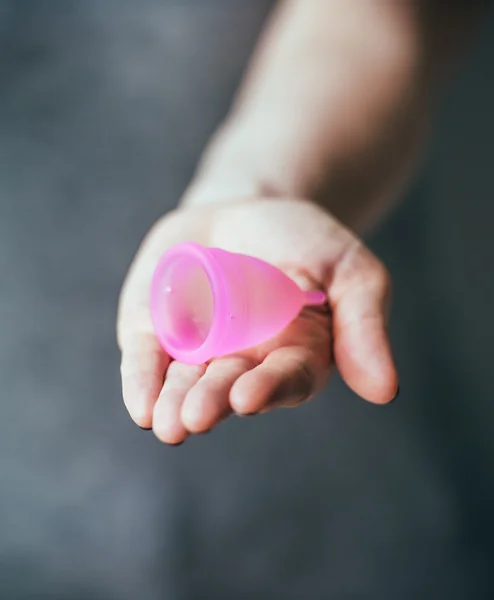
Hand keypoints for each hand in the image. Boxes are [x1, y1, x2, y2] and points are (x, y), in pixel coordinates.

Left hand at [117, 198, 397, 443]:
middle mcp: (244, 362)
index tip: (249, 396)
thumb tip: (386, 391)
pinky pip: (147, 359)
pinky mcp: (157, 332)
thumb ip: (364, 325)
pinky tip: (140, 407)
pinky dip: (142, 381)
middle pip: (228, 386)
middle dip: (212, 400)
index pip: (285, 379)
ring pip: (184, 383)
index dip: (268, 387)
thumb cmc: (306, 242)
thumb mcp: (350, 269)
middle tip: (196, 417)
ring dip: (173, 403)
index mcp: (295, 354)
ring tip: (165, 424)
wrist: (248, 206)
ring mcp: (197, 349)